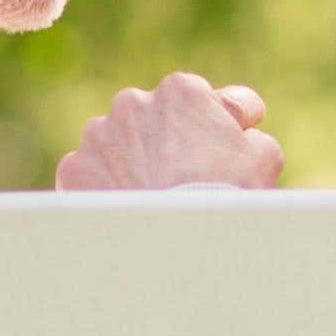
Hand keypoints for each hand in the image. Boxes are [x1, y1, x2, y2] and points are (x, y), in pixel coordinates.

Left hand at [58, 71, 280, 193]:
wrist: (179, 245)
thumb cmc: (227, 197)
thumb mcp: (261, 152)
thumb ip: (246, 123)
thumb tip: (241, 118)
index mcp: (180, 90)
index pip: (197, 100)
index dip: (208, 128)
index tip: (214, 153)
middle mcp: (132, 102)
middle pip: (151, 120)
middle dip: (163, 143)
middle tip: (179, 181)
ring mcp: (98, 135)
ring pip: (116, 145)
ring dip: (130, 163)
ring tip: (150, 199)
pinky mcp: (74, 168)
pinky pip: (90, 174)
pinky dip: (103, 189)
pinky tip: (126, 211)